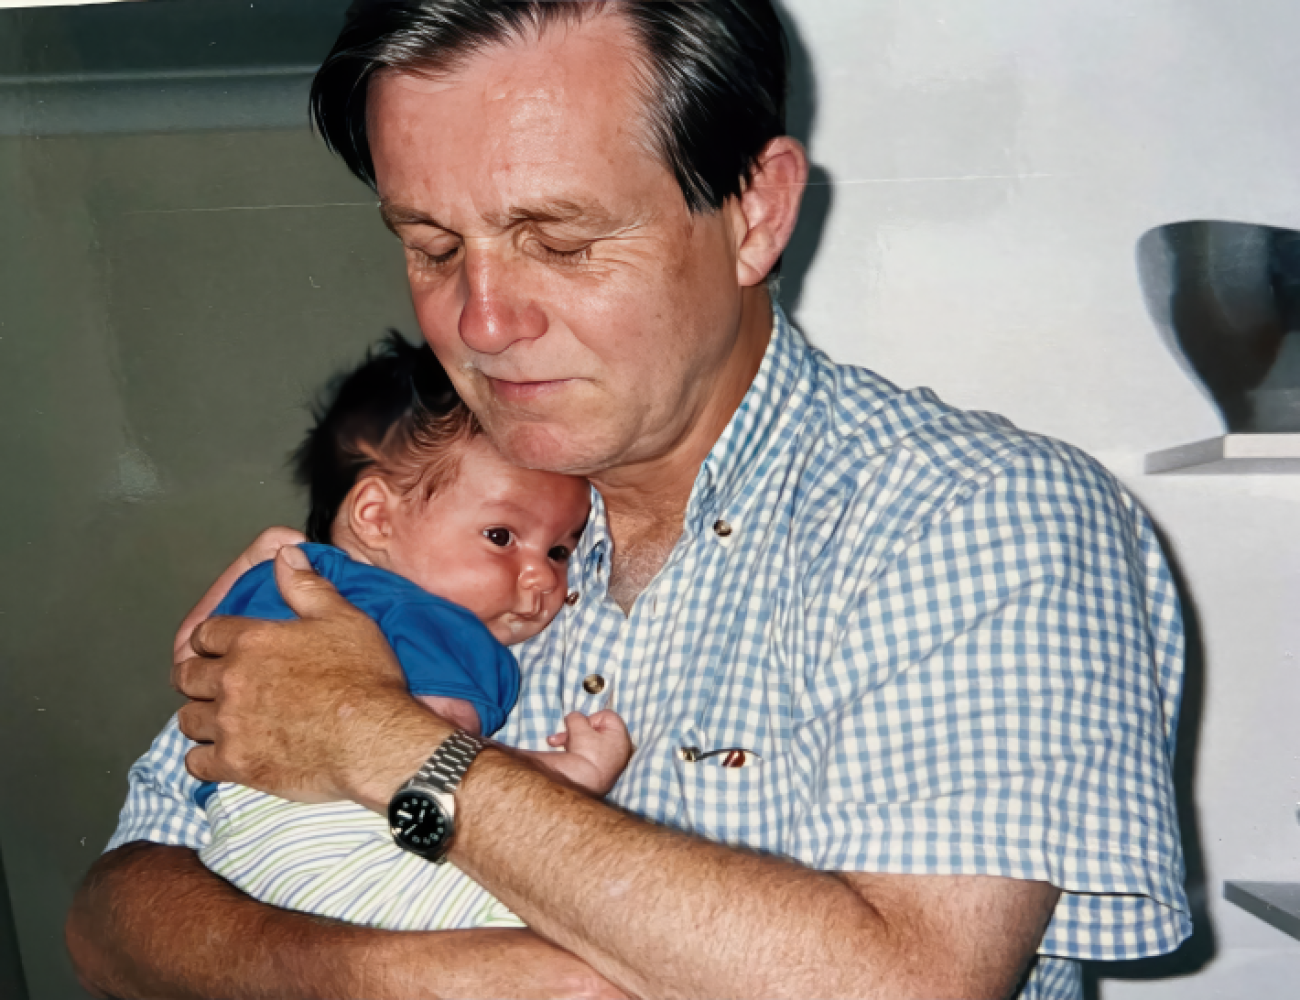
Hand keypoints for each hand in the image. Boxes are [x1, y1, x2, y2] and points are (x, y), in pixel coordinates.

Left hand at [173, 546, 444, 808]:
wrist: (374, 738)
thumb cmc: (364, 678)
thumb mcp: (344, 618)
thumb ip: (306, 585)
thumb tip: (285, 554)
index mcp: (252, 641)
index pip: (205, 632)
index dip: (211, 638)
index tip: (219, 646)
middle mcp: (232, 680)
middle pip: (186, 675)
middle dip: (197, 676)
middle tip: (214, 682)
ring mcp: (230, 725)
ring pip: (188, 719)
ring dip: (201, 716)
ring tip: (220, 718)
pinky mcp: (237, 764)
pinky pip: (197, 763)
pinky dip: (205, 758)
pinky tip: (222, 754)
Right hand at [538, 710, 632, 794]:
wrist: (581, 785)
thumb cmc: (585, 753)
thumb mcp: (578, 728)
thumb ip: (576, 717)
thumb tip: (574, 719)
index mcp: (620, 735)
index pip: (606, 716)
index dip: (589, 718)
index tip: (580, 727)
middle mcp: (619, 749)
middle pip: (594, 730)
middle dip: (574, 731)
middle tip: (561, 736)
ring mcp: (609, 762)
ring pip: (588, 743)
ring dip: (571, 741)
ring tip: (554, 743)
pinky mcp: (598, 772)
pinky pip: (587, 756)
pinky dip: (575, 753)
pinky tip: (563, 755)